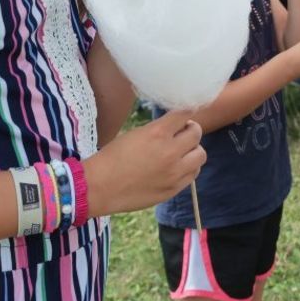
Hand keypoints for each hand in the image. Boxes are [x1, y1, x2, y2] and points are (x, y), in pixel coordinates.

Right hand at [84, 111, 204, 215]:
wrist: (99, 187)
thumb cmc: (112, 157)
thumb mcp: (136, 134)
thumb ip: (159, 129)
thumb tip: (177, 125)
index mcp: (157, 133)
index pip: (185, 113)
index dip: (185, 111)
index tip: (184, 114)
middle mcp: (170, 152)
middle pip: (196, 133)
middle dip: (190, 130)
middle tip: (181, 133)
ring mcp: (174, 172)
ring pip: (200, 155)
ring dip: (192, 150)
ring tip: (180, 152)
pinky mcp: (173, 189)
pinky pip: (193, 174)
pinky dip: (188, 168)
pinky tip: (176, 167)